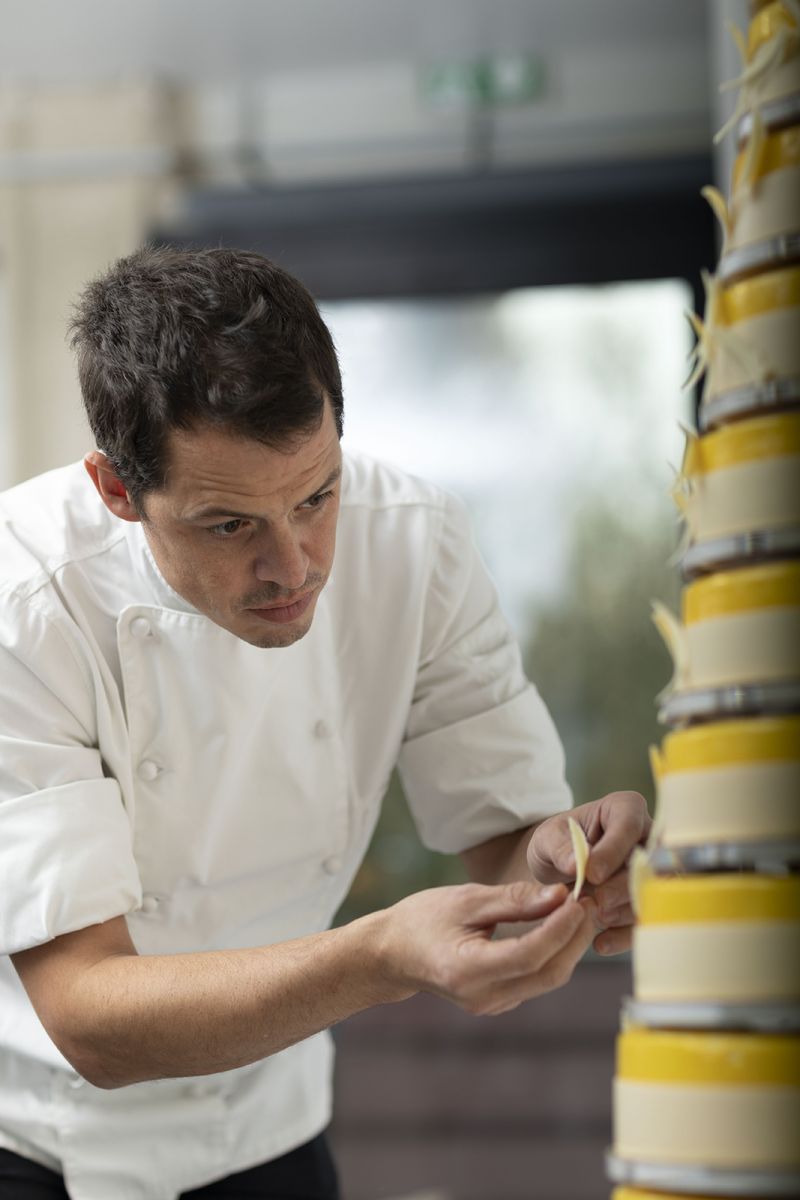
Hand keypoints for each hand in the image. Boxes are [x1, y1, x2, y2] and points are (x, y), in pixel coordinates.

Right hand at [378, 880, 600, 1015]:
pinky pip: (537, 980)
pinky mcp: (500, 1002)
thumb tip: (560, 896)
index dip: (558, 929)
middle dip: (574, 937)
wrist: (394, 954)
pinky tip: (559, 927)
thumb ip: (514, 899)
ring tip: (578, 909)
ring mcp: (493, 1005)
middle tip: (588, 901)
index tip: (577, 899)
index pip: (528, 955)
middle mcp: (484, 997)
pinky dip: (554, 954)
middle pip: (547, 973)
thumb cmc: (424, 919)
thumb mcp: (466, 899)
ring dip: (569, 945)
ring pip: (547, 979)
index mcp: (468, 971)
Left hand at [526, 792, 650, 955]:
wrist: (559, 870)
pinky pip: (648, 920)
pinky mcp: (651, 900)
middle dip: (620, 887)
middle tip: (594, 902)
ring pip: (653, 893)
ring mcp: (654, 869)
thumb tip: (576, 864)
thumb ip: (560, 846)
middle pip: (648, 862)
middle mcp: (647, 836)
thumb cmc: (557, 843)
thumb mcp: (548, 838)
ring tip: (594, 918)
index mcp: (624, 809)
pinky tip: (600, 942)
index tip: (591, 874)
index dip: (613, 851)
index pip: (629, 826)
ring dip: (623, 912)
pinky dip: (625, 936)